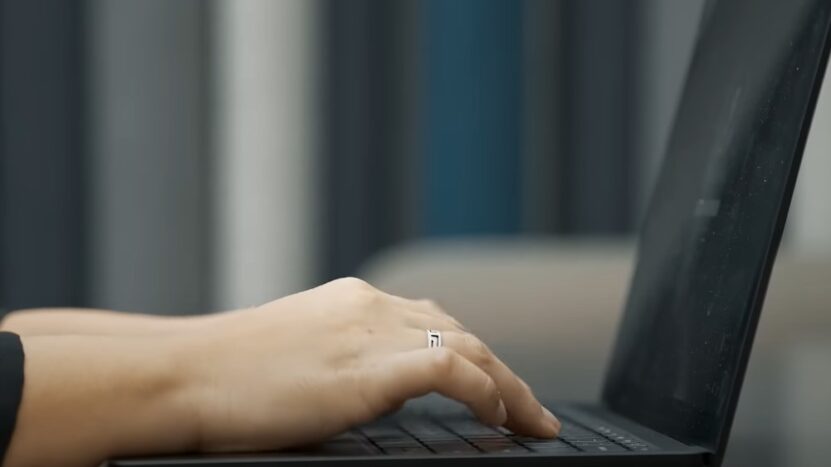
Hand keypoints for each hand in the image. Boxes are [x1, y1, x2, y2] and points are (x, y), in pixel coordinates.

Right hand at [180, 277, 559, 451]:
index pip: (433, 322)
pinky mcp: (371, 367)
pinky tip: (501, 418)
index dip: (472, 355)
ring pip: (471, 350)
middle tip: (528, 408)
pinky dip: (488, 394)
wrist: (185, 373)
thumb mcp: (300, 354)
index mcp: (354, 301)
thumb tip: (381, 389)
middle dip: (502, 371)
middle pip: (462, 333)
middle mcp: (372, 306)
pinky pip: (453, 374)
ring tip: (531, 420)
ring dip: (509, 386)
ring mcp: (374, 332)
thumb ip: (348, 361)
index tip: (494, 384)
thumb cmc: (228, 375)